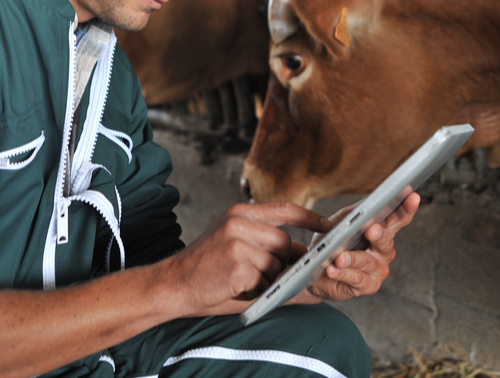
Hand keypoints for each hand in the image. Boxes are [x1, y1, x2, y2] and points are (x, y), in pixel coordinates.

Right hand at [162, 202, 330, 316]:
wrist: (172, 285)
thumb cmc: (206, 271)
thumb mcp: (237, 251)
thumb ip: (272, 252)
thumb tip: (310, 264)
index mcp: (240, 213)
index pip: (284, 208)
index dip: (309, 216)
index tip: (327, 226)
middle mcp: (239, 222)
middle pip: (286, 241)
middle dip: (281, 263)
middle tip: (260, 275)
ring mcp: (237, 241)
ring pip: (277, 262)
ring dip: (268, 278)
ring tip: (243, 281)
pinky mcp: (237, 263)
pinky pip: (265, 280)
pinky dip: (256, 290)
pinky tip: (236, 288)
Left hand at [295, 190, 420, 302]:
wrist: (316, 270)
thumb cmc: (332, 243)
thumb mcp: (342, 221)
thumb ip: (357, 212)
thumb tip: (370, 201)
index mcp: (382, 230)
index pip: (399, 217)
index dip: (407, 208)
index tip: (412, 197)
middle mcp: (384, 250)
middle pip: (387, 240)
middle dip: (379, 235)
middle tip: (371, 230)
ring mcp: (378, 269)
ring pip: (368, 261)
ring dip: (353, 258)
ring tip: (340, 257)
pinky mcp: (368, 285)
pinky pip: (356, 278)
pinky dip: (343, 273)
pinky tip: (333, 269)